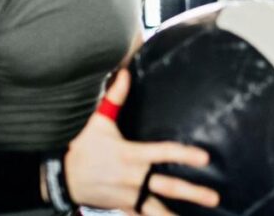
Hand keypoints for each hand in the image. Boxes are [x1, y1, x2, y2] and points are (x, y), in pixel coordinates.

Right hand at [64, 70, 219, 214]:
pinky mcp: (121, 206)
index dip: (184, 155)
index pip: (163, 153)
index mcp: (131, 155)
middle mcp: (133, 178)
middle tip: (214, 197)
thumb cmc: (81, 147)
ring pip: (156, 208)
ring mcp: (127, 195)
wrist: (59, 178)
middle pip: (167, 186)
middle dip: (192, 192)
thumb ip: (114, 98)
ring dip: (175, 215)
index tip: (205, 158)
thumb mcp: (97, 122)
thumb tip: (123, 72)